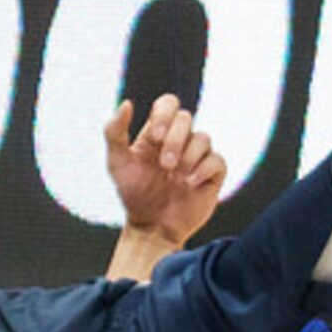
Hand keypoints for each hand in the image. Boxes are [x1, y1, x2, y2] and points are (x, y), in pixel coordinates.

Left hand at [104, 94, 225, 245]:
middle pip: (186, 118)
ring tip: (176, 178)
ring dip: (188, 157)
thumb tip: (126, 103)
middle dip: (175, 140)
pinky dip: (203, 169)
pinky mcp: (212, 174)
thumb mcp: (117, 163)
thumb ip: (114, 132)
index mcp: (158, 133)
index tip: (156, 137)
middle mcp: (180, 139)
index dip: (164, 114)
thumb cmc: (133, 194)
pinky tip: (189, 184)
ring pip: (203, 138)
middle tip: (165, 165)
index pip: (168, 104)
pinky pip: (217, 160)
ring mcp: (197, 156)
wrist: (151, 228)